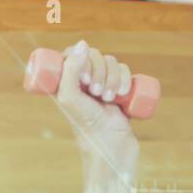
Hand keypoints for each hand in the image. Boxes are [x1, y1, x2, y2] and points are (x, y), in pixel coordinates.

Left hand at [56, 40, 140, 166]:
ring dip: (113, 77)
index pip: (73, 54)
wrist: (110, 148)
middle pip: (94, 55)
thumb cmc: (86, 127)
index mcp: (66, 82)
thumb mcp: (70, 99)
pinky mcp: (120, 92)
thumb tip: (83, 44)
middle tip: (97, 93)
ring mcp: (103, 86)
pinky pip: (125, 71)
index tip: (85, 79)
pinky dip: (125, 78)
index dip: (81, 59)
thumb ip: (69, 71)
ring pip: (112, 62)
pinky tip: (123, 93)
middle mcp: (83, 82)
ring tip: (109, 99)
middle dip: (99, 71)